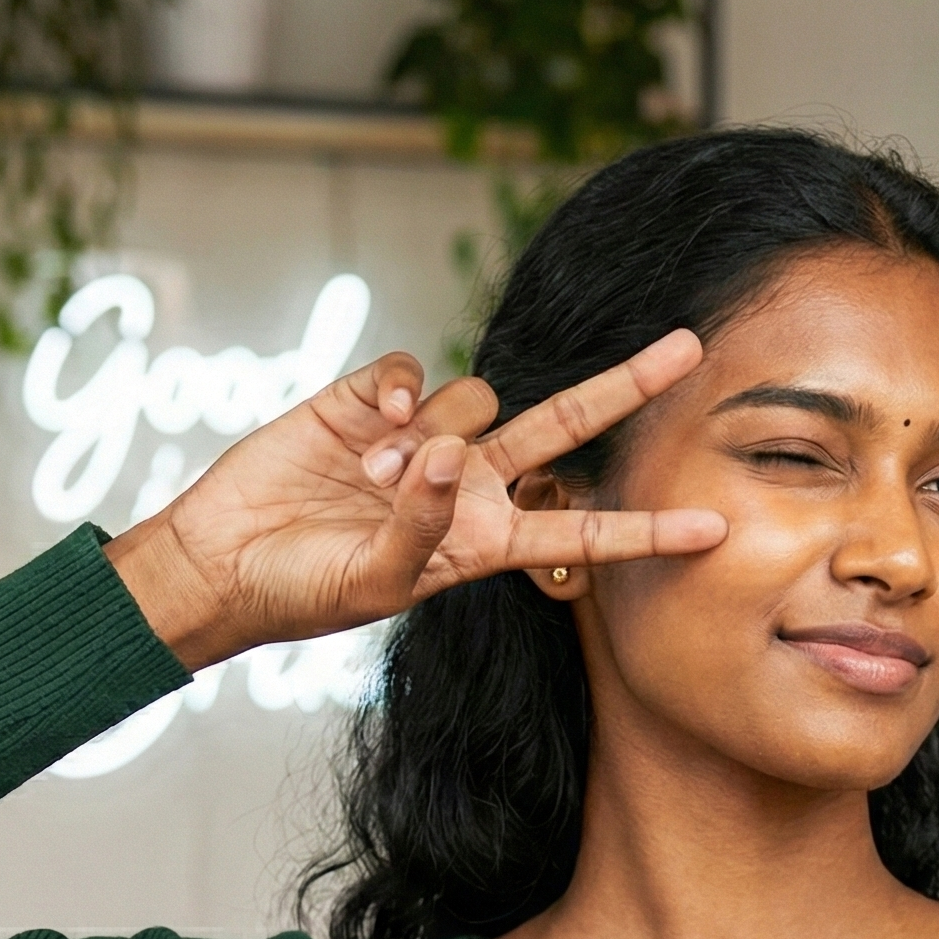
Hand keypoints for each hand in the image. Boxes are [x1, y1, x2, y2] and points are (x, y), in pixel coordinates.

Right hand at [104, 330, 726, 669]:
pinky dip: (400, 390)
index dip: (645, 531)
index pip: (580, 535)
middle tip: (688, 346)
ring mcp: (423, 438)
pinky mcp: (371, 400)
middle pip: (565, 429)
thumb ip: (422, 524)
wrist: (224, 563)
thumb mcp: (375, 581)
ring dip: (435, 429)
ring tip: (376, 469)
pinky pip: (413, 372)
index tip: (714, 530)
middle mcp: (469, 484)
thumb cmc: (304, 592)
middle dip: (626, 386)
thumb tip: (449, 453)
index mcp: (485, 542)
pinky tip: (370, 425)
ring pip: (478, 396)